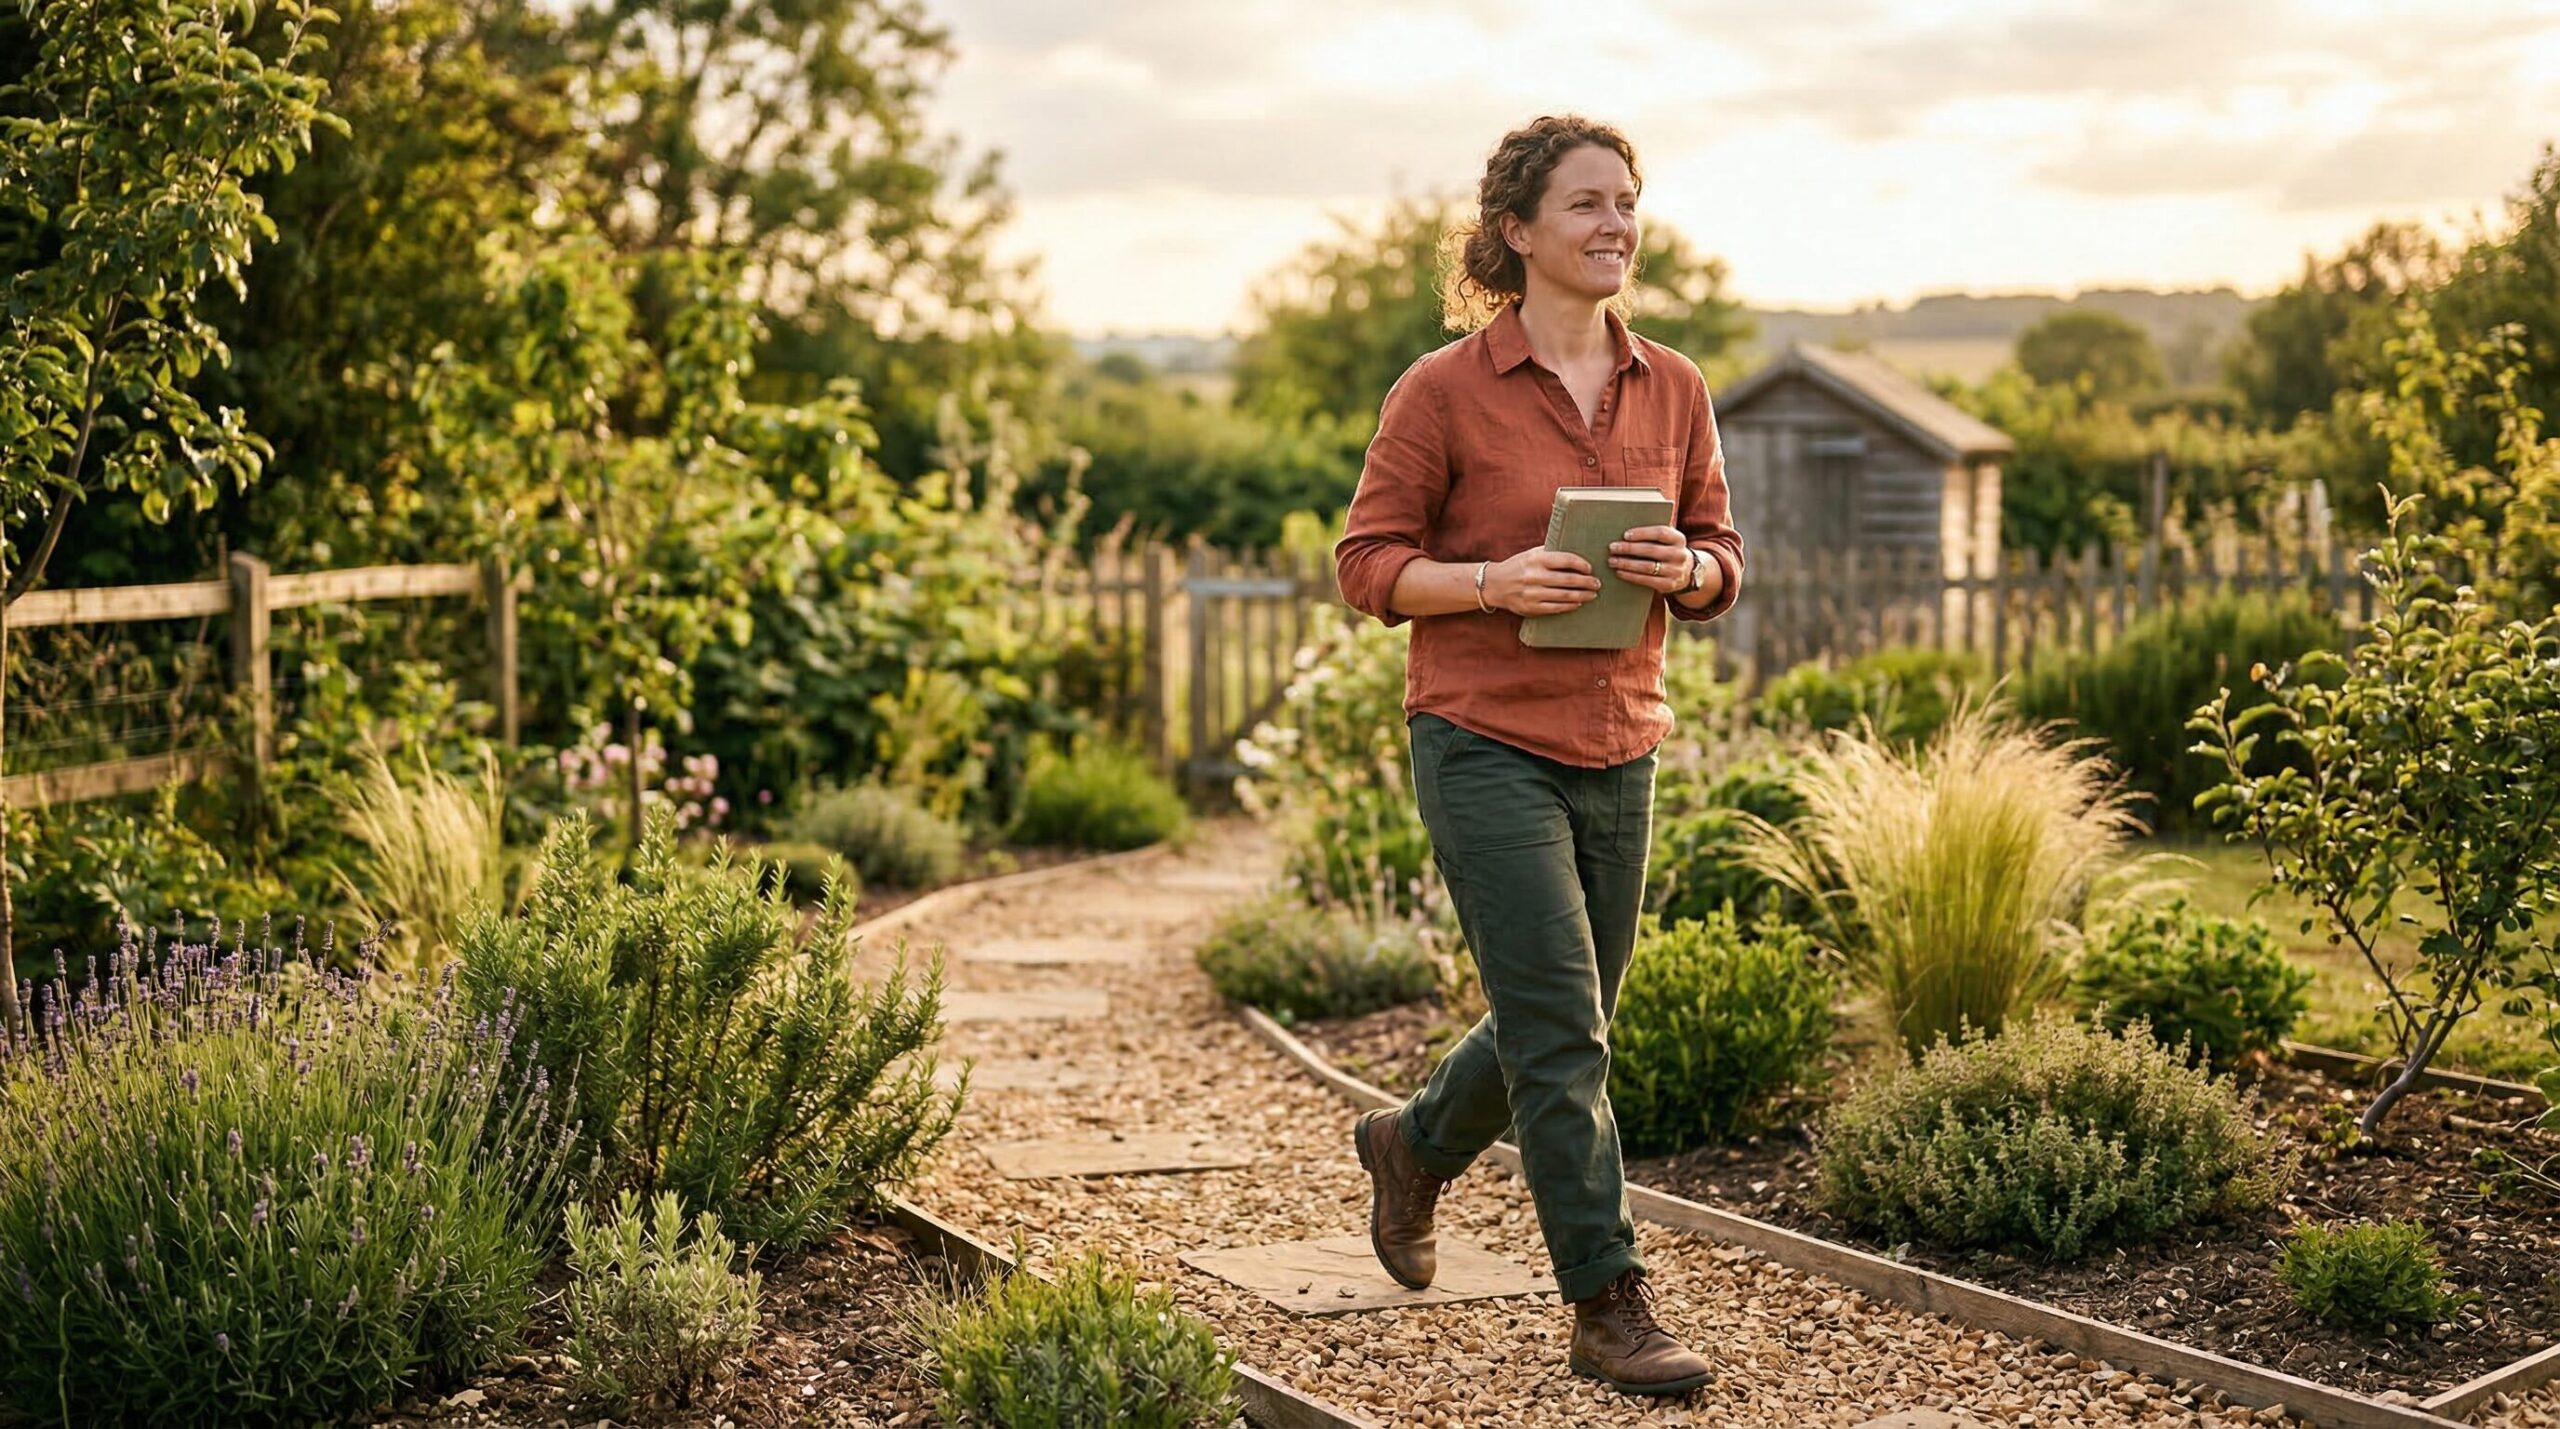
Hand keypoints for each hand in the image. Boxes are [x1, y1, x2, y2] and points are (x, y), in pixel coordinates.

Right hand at [1485, 546, 1601, 615]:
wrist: (1493, 584)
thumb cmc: (1517, 566)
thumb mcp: (1530, 554)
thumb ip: (1550, 552)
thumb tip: (1575, 549)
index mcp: (1536, 559)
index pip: (1566, 560)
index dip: (1582, 564)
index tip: (1590, 568)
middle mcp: (1534, 576)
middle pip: (1569, 580)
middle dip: (1587, 582)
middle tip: (1597, 583)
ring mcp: (1532, 593)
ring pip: (1565, 596)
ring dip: (1582, 596)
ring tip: (1592, 595)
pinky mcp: (1531, 607)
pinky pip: (1555, 608)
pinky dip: (1569, 606)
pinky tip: (1577, 603)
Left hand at [1608, 524, 1695, 594]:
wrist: (1686, 572)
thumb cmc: (1668, 550)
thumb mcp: (1667, 540)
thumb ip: (1653, 534)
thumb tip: (1626, 530)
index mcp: (1679, 539)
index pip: (1660, 533)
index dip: (1642, 533)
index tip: (1625, 535)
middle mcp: (1679, 555)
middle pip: (1651, 550)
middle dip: (1629, 549)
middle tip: (1613, 547)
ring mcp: (1675, 571)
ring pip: (1647, 567)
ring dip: (1627, 564)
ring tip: (1612, 561)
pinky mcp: (1669, 585)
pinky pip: (1646, 580)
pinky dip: (1631, 576)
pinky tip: (1619, 572)